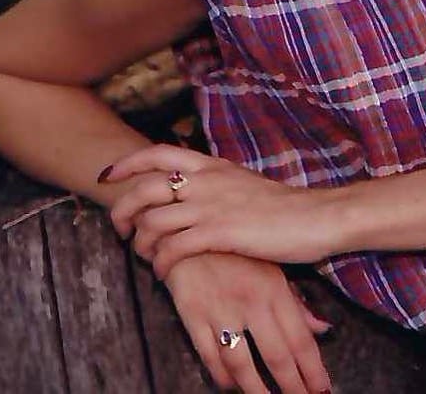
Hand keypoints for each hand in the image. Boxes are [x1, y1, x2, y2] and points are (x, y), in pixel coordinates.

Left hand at [104, 145, 339, 275]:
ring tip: (145, 257)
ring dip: (141, 243)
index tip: (109, 175)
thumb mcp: (244, 184)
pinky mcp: (221, 233)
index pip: (159, 153)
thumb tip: (194, 188)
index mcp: (212, 166)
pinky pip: (174, 248)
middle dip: (123, 210)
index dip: (128, 163)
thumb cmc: (285, 207)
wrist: (317, 217)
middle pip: (145, 188)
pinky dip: (161, 262)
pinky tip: (164, 272)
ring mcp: (212, 206)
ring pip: (153, 221)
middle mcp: (207, 181)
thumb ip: (217, 184)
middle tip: (120, 229)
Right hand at [159, 251, 332, 393]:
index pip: (300, 340)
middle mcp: (250, 302)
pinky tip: (232, 386)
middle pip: (276, 357)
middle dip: (292, 388)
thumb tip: (323, 330)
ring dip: (257, 391)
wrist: (188, 224)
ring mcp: (220, 309)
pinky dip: (221, 376)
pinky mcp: (192, 314)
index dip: (313, 371)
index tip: (322, 391)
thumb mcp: (272, 265)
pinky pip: (209, 356)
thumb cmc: (237, 246)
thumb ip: (296, 301)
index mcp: (274, 288)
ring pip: (242, 364)